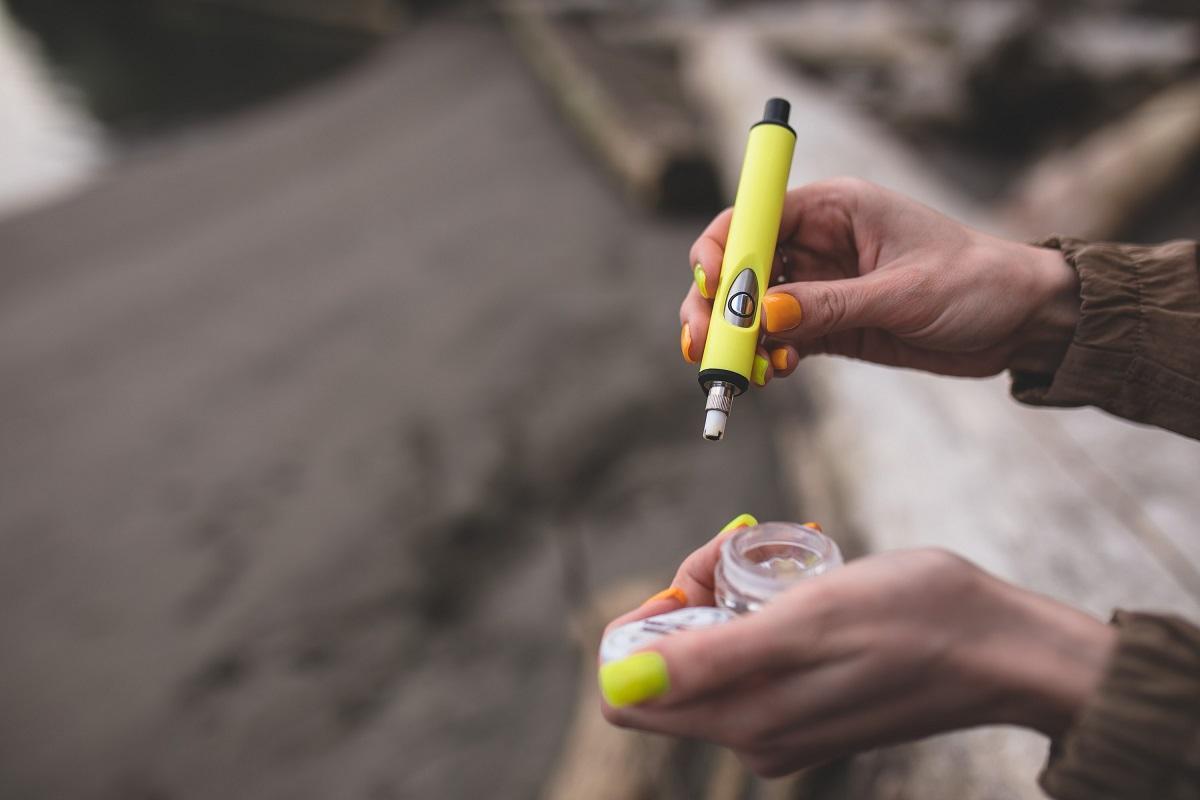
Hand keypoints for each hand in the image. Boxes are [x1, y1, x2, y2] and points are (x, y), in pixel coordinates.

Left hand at [601, 539, 1114, 777]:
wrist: (1003, 648)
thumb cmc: (914, 622)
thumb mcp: (805, 623)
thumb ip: (711, 661)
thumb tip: (622, 683)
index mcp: (742, 721)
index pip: (628, 693)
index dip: (639, 631)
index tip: (688, 585)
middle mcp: (753, 733)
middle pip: (669, 665)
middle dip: (690, 598)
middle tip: (740, 551)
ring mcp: (781, 721)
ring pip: (711, 652)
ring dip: (725, 596)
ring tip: (776, 555)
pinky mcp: (808, 704)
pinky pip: (751, 656)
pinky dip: (758, 610)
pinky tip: (798, 581)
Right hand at [680, 178, 1079, 382]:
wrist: (1023, 321)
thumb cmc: (977, 283)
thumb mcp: (904, 292)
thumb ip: (831, 305)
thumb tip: (765, 317)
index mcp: (835, 208)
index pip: (754, 216)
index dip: (722, 249)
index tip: (709, 287)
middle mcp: (819, 242)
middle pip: (741, 266)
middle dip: (716, 305)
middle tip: (701, 346)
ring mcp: (822, 285)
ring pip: (755, 309)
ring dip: (737, 340)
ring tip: (738, 372)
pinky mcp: (830, 325)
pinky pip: (780, 340)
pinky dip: (767, 358)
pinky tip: (774, 375)